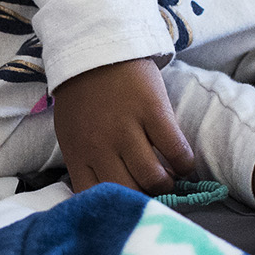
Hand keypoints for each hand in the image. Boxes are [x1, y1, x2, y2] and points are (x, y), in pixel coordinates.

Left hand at [52, 58, 196, 193]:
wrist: (97, 46)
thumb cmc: (82, 94)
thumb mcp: (70, 132)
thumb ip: (83, 163)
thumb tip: (102, 195)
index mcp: (77, 153)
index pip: (93, 197)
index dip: (113, 208)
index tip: (128, 206)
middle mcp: (101, 146)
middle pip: (128, 192)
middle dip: (144, 199)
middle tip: (155, 194)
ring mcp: (127, 129)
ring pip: (153, 178)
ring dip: (167, 184)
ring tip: (171, 179)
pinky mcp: (153, 112)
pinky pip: (176, 150)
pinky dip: (185, 164)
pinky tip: (184, 164)